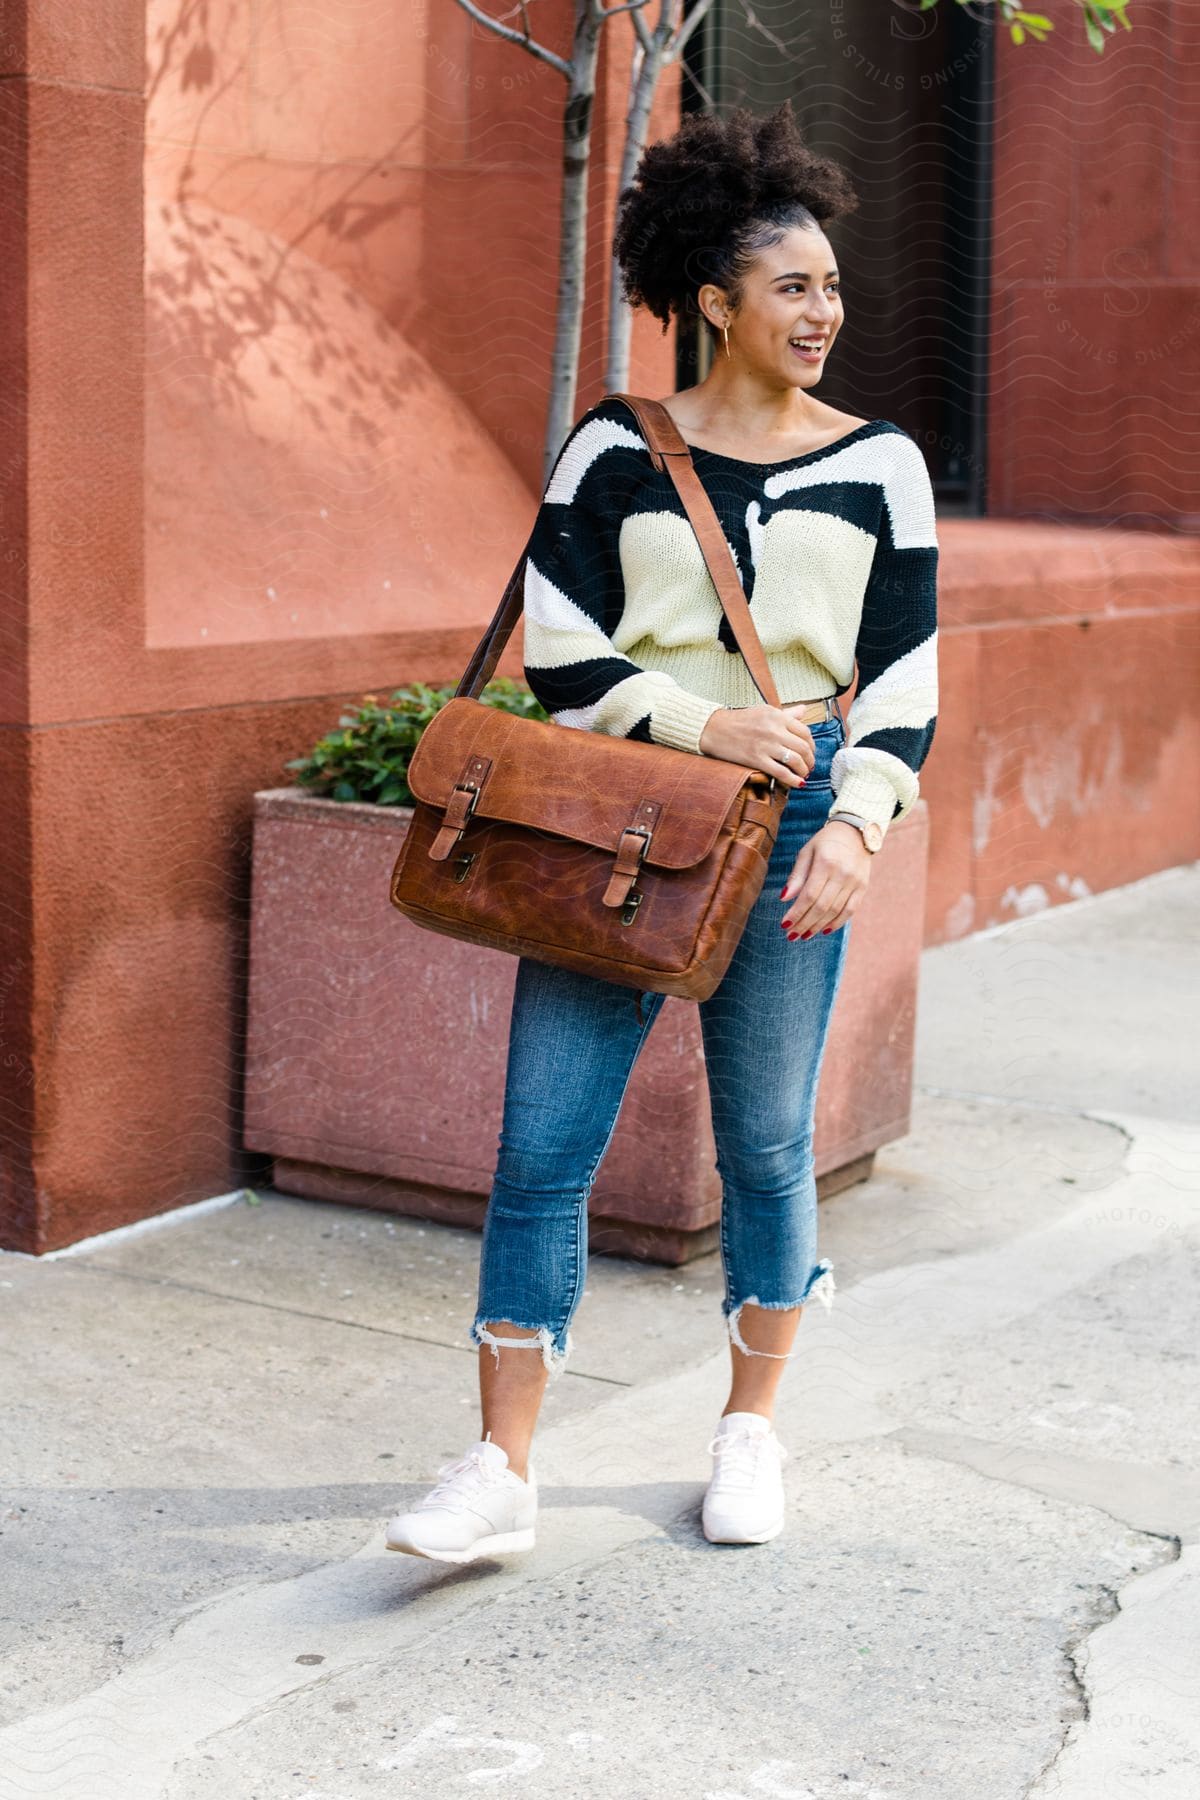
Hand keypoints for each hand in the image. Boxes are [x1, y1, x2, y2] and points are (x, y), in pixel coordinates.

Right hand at [698, 703, 816, 786]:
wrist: (714, 728)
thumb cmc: (739, 720)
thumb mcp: (764, 711)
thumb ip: (786, 713)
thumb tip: (804, 710)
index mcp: (777, 716)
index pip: (805, 732)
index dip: (812, 745)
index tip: (810, 753)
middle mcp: (774, 729)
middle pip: (803, 747)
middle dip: (810, 760)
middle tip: (809, 766)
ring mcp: (766, 745)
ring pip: (795, 760)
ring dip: (803, 770)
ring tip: (803, 774)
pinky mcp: (756, 759)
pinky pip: (781, 772)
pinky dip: (793, 780)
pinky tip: (797, 783)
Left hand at [780, 820, 872, 937]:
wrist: (856, 832)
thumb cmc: (826, 842)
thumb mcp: (807, 852)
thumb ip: (797, 876)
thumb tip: (784, 898)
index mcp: (826, 863)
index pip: (809, 895)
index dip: (796, 913)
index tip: (784, 925)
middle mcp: (842, 874)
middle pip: (821, 907)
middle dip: (804, 924)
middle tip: (792, 935)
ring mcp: (855, 882)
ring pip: (835, 911)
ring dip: (818, 926)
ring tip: (804, 935)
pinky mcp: (863, 887)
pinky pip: (850, 911)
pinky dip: (837, 923)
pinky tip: (824, 930)